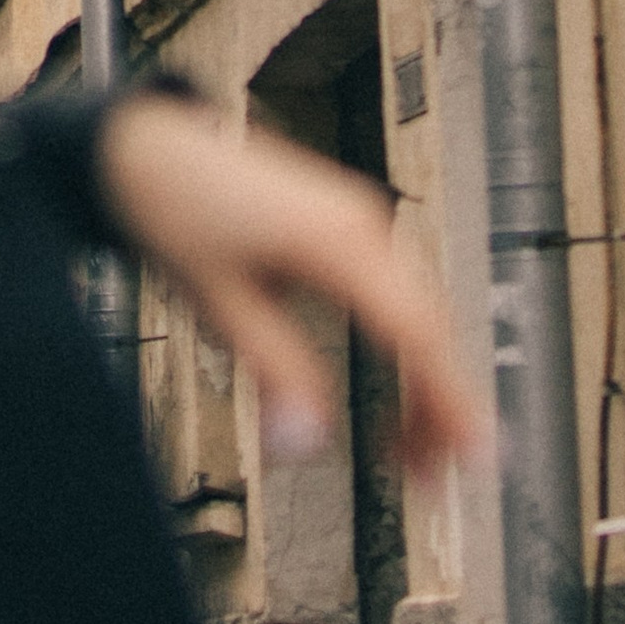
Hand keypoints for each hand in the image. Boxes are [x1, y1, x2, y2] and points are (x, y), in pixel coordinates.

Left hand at [95, 91, 480, 476]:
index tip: (479, 456)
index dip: (452, 398)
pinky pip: (399, 288)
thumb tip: (308, 444)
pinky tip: (399, 384)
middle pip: (428, 324)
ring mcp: (359, 218)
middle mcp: (362, 224)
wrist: (146, 145)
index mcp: (336, 244)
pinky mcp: (346, 222)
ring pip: (419, 307)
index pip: (416, 333)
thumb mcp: (217, 303)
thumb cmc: (172, 214)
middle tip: (432, 478)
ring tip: (412, 448)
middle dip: (439, 404)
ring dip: (424, 376)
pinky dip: (406, 340)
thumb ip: (273, 372)